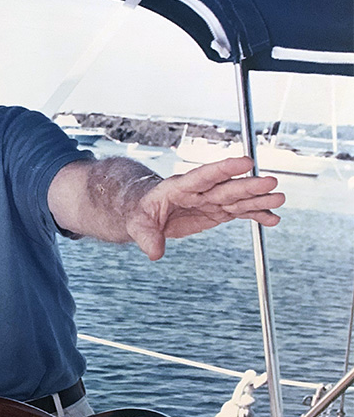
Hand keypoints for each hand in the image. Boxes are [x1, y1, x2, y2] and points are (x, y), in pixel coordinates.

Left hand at [128, 157, 284, 259]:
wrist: (147, 210)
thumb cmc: (140, 213)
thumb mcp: (137, 225)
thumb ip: (147, 237)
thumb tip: (154, 253)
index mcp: (178, 187)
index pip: (202, 176)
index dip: (223, 169)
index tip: (245, 162)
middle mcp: (199, 191)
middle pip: (226, 187)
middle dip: (248, 185)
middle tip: (271, 182)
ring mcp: (210, 200)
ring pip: (238, 198)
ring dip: (258, 199)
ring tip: (280, 198)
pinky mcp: (217, 211)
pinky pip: (239, 212)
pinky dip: (256, 215)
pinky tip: (272, 219)